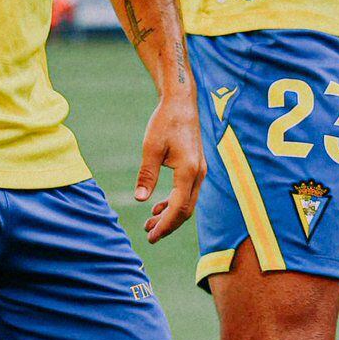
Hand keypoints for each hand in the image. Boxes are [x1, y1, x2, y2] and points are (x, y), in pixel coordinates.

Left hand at [135, 86, 203, 240]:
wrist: (181, 103)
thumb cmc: (165, 122)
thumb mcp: (151, 148)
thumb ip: (146, 175)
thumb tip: (139, 199)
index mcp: (188, 171)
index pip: (178, 207)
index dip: (165, 225)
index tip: (151, 236)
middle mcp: (198, 174)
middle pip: (186, 210)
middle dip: (168, 225)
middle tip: (149, 236)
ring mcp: (199, 171)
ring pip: (187, 203)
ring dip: (170, 215)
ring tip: (149, 224)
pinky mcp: (195, 168)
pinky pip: (187, 193)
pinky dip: (174, 203)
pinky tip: (157, 207)